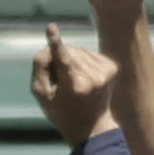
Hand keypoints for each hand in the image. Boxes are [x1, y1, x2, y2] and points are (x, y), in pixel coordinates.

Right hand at [30, 19, 117, 141]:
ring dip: (71, 60)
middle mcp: (93, 78)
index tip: (51, 28)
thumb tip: (52, 45)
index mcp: (74, 86)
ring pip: (78, 50)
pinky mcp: (112, 66)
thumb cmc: (61, 111)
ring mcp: (105, 72)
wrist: (92, 126)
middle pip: (68, 51)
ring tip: (73, 82)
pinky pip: (89, 53)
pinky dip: (83, 61)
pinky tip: (84, 77)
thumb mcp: (42, 94)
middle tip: (60, 82)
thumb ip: (41, 67)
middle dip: (59, 59)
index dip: (55, 43)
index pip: (63, 60)